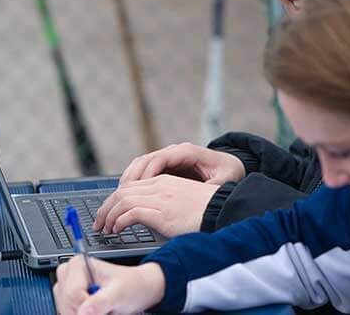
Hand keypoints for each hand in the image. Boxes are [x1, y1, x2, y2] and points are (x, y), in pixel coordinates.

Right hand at [53, 256, 163, 314]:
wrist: (138, 290)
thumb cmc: (131, 286)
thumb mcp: (120, 293)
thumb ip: (101, 301)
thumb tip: (84, 312)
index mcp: (78, 264)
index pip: (72, 295)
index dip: (87, 306)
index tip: (103, 306)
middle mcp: (68, 275)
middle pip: (67, 305)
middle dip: (86, 312)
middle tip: (106, 307)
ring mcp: (66, 289)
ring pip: (66, 312)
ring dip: (84, 314)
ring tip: (102, 307)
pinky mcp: (68, 301)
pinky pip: (68, 314)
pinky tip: (95, 311)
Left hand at [93, 175, 218, 236]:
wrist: (222, 211)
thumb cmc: (205, 211)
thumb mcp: (181, 200)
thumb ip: (163, 202)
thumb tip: (145, 215)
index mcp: (164, 181)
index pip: (129, 186)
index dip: (113, 201)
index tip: (107, 214)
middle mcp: (160, 186)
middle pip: (121, 192)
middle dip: (105, 208)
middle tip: (98, 223)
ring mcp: (160, 198)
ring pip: (122, 201)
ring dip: (108, 216)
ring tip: (105, 229)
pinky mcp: (162, 212)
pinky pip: (130, 213)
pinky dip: (119, 222)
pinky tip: (117, 230)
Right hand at [118, 142, 245, 185]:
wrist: (230, 165)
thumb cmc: (228, 171)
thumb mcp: (225, 179)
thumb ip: (213, 186)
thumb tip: (203, 196)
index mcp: (188, 152)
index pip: (160, 159)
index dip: (147, 174)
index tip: (137, 190)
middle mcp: (175, 152)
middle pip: (145, 160)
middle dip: (132, 179)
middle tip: (120, 197)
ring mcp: (168, 158)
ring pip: (141, 164)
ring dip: (129, 180)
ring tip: (119, 198)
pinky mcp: (165, 167)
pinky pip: (143, 171)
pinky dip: (133, 181)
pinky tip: (126, 196)